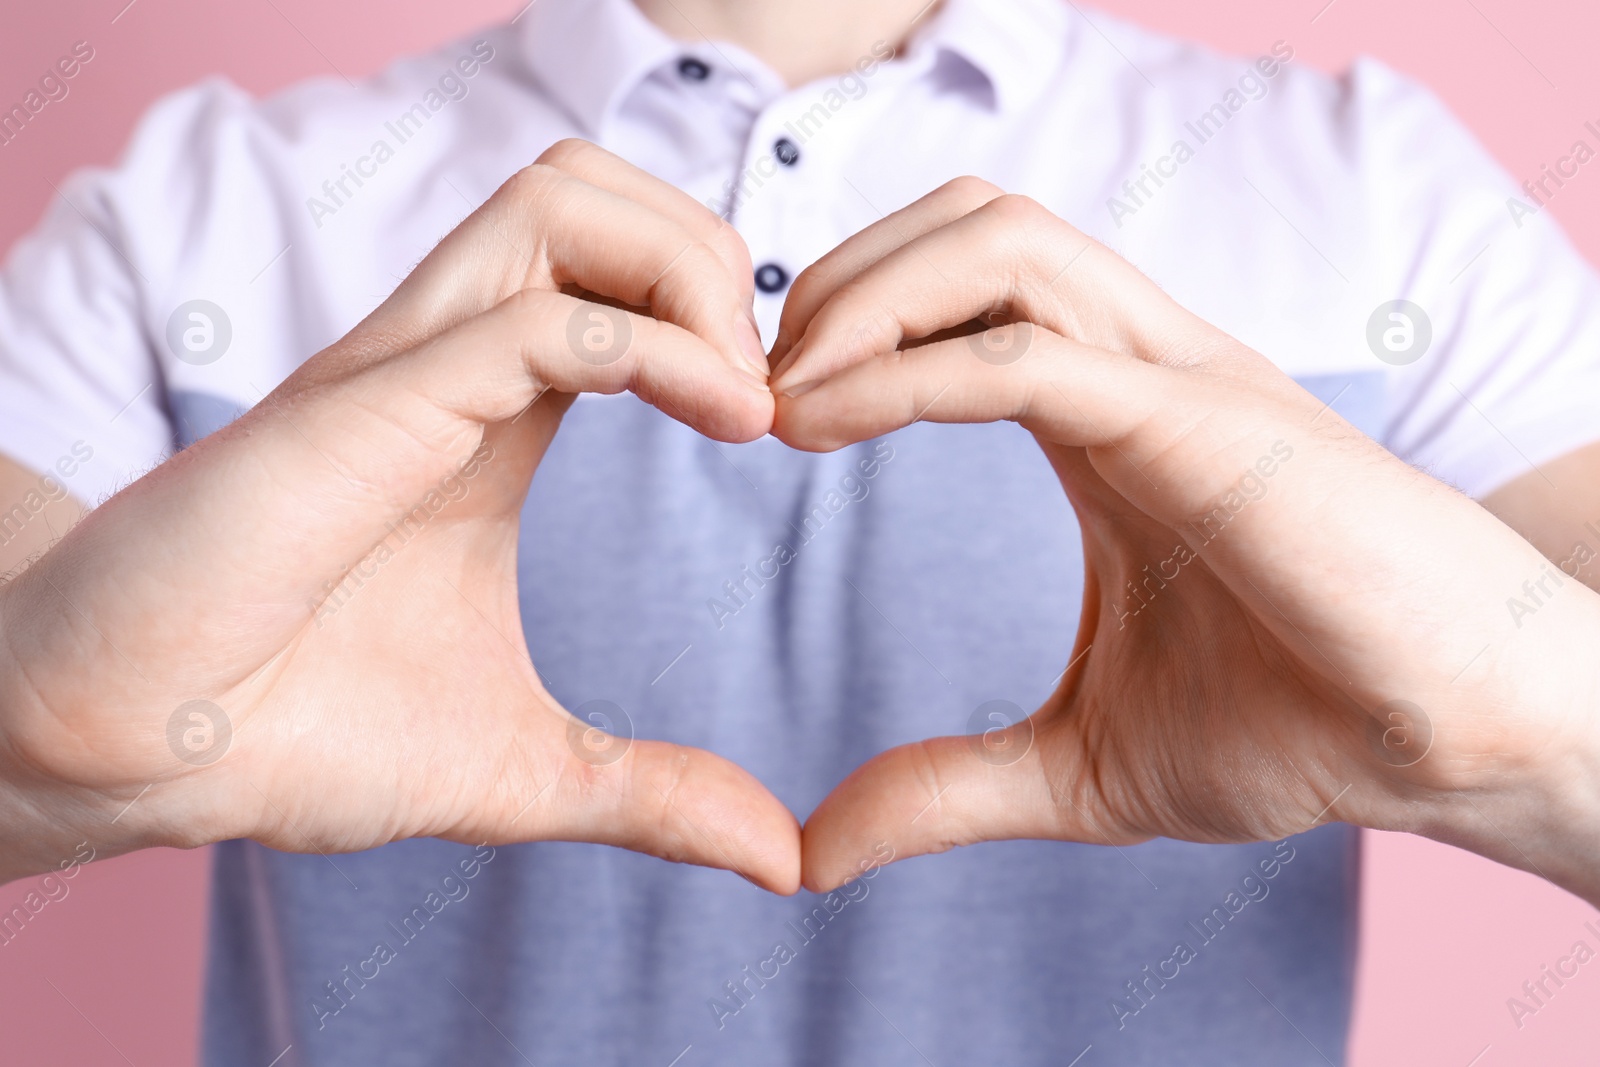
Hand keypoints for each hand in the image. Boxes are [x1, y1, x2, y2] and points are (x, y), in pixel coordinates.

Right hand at [0, 141, 801, 892]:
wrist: (132, 758)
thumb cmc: (295, 735)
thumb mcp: (524, 767)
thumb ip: (653, 795)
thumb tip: (781, 859)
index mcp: (487, 414)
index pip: (617, 270)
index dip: (723, 317)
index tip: (780, 429)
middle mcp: (445, 365)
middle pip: (595, 191)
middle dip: (717, 258)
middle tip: (766, 392)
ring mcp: (400, 373)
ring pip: (558, 202)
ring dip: (686, 271)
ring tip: (742, 397)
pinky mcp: (361, 410)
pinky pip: (529, 318)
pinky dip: (652, 346)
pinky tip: (717, 418)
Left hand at [771, 178, 1599, 903]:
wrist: (1462, 741)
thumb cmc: (1302, 724)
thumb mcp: (1082, 771)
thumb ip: (946, 789)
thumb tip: (816, 854)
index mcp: (1108, 410)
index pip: (958, 288)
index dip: (842, 328)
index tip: (762, 420)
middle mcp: (1142, 364)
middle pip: (968, 223)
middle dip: (835, 280)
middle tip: (752, 387)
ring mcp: (1179, 379)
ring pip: (999, 243)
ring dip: (863, 298)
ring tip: (781, 396)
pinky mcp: (1209, 423)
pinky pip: (1034, 351)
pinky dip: (911, 370)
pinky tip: (822, 425)